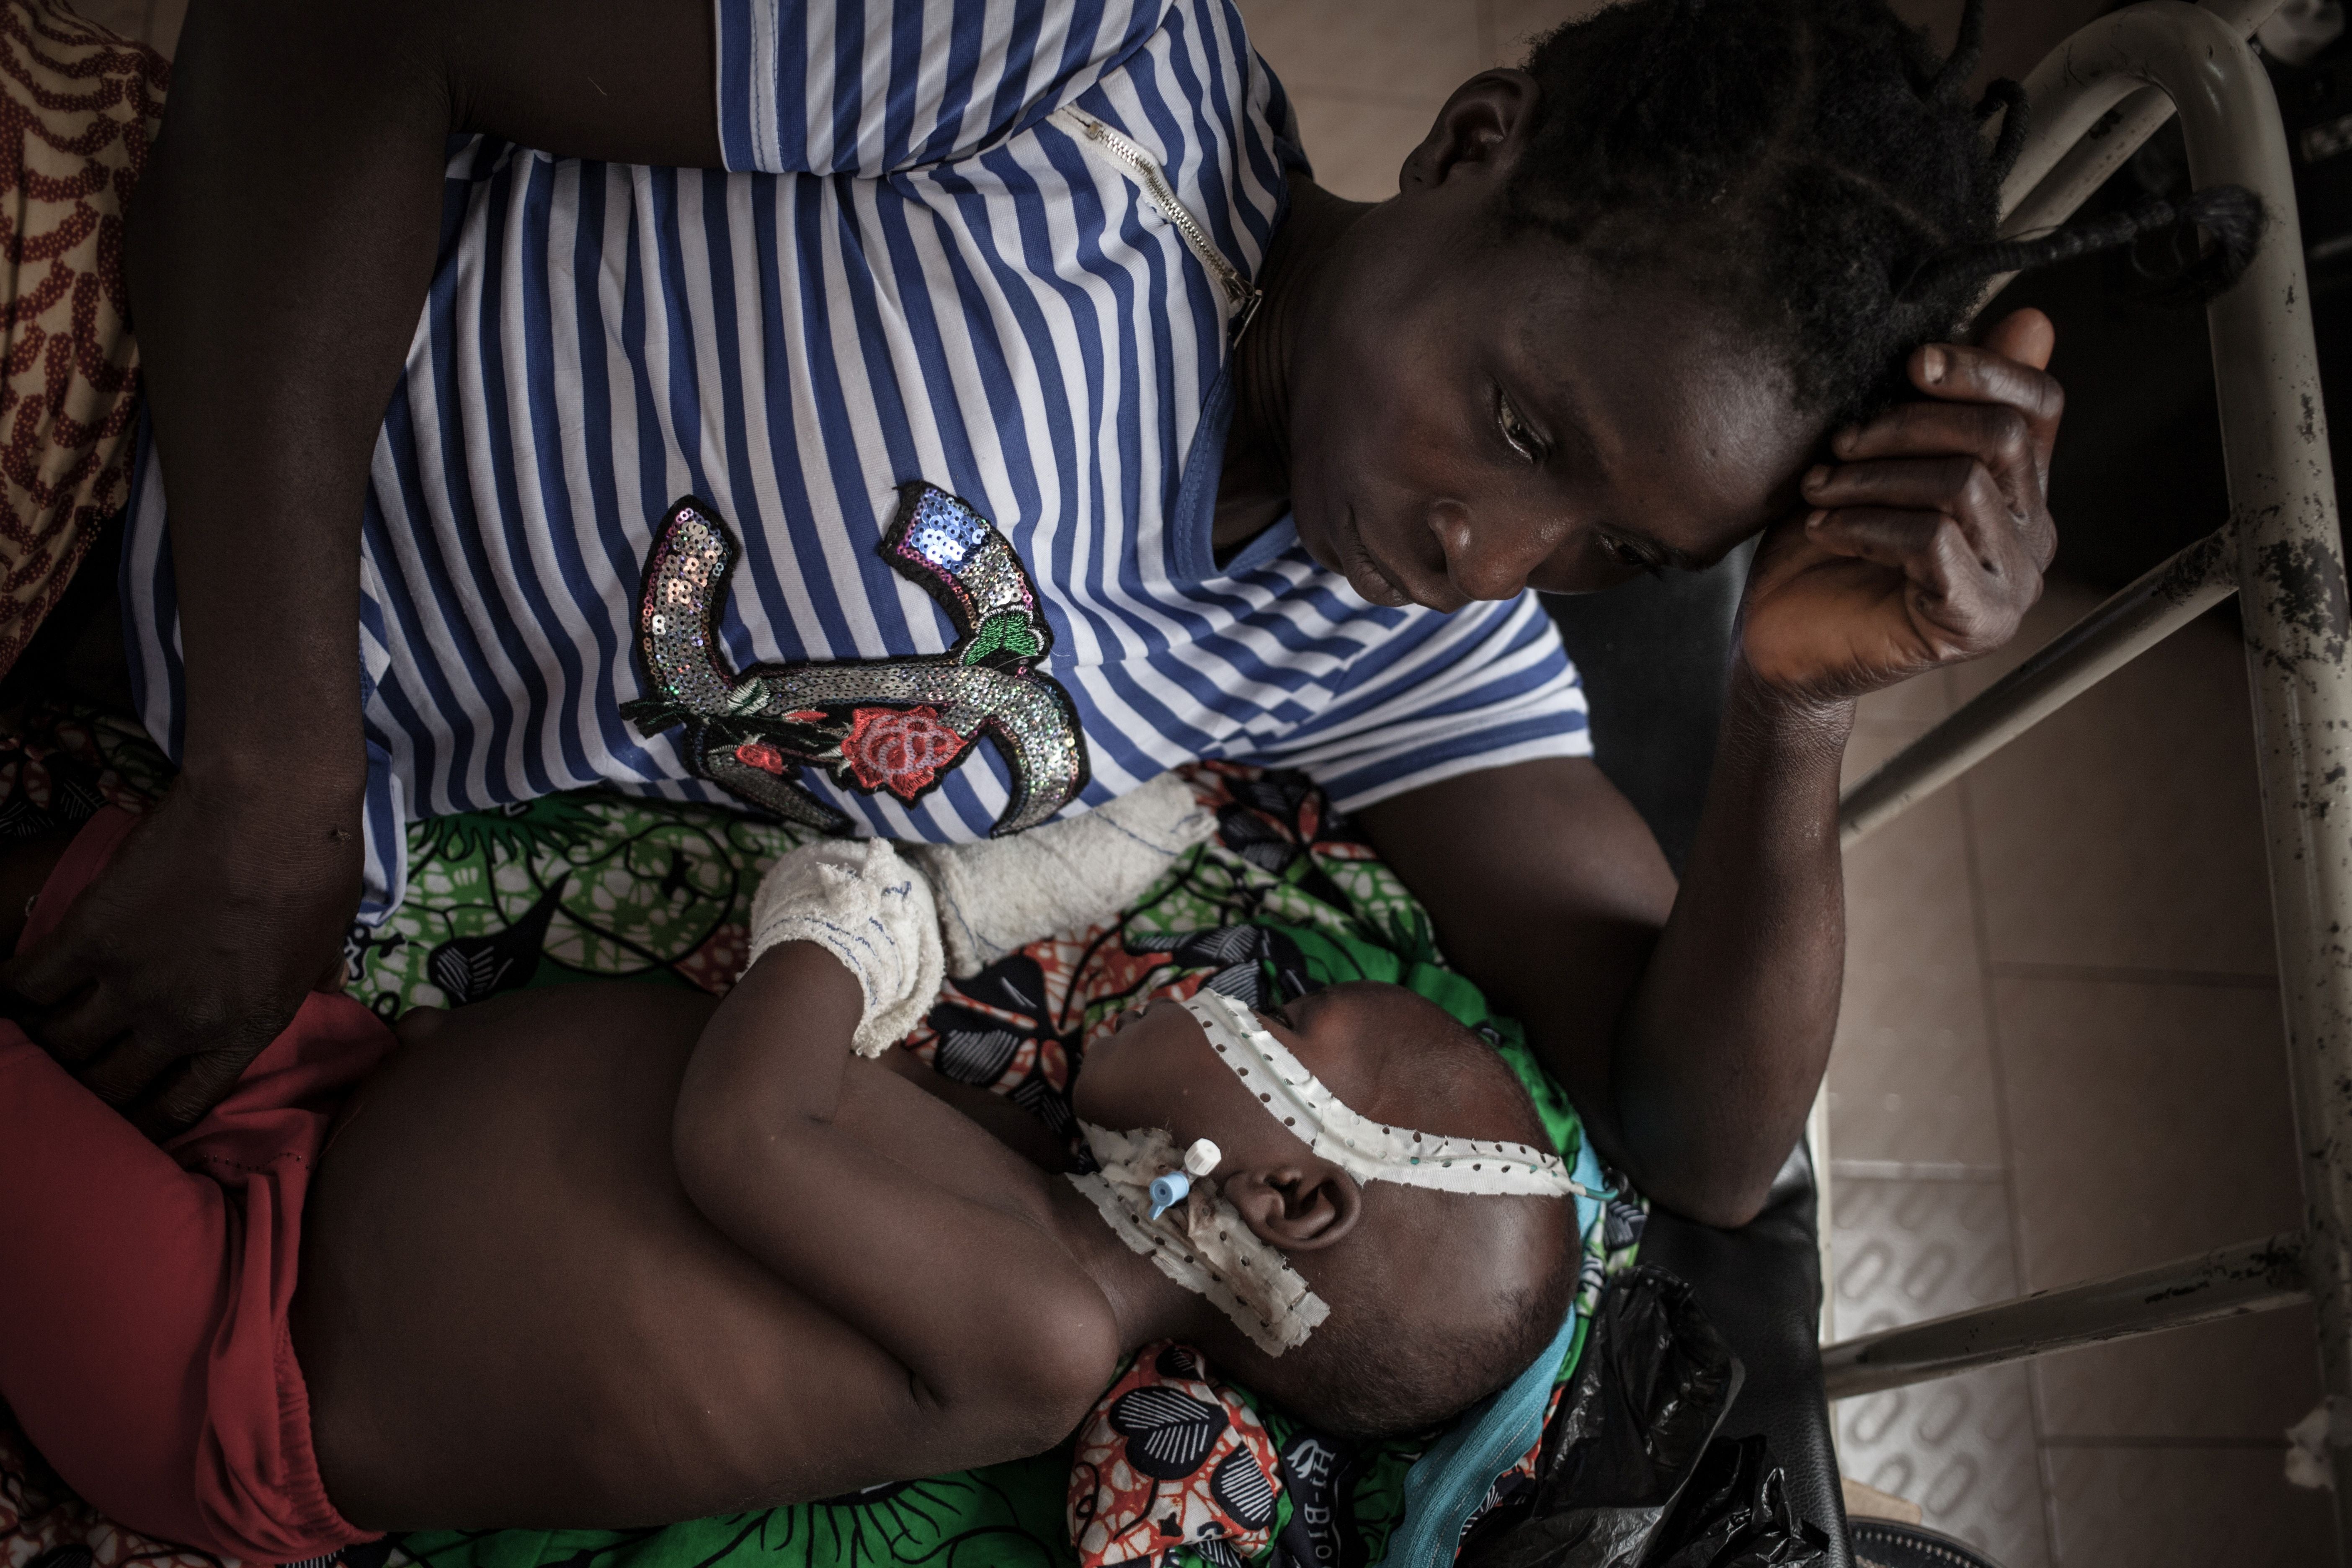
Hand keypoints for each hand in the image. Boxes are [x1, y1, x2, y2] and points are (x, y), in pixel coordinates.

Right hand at [2, 765, 363, 1136]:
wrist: (271, 807)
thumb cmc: (315, 868)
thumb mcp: (328, 941)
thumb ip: (313, 978)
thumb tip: (327, 988)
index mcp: (243, 1032)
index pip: (177, 1110)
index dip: (144, 1117)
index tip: (127, 1110)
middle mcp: (179, 1023)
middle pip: (108, 1087)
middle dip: (88, 1085)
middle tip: (76, 1067)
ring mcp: (130, 983)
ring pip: (60, 1043)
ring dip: (46, 1041)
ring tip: (39, 1031)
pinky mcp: (90, 937)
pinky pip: (27, 984)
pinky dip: (11, 990)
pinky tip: (10, 988)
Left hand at [1740, 309, 2062, 705]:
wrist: (1781, 641)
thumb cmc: (1825, 548)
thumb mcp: (1876, 458)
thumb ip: (1942, 400)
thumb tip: (2031, 319)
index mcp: (2018, 488)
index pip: (2040, 403)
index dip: (1983, 368)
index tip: (1913, 361)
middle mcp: (2033, 536)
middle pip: (2000, 436)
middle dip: (1909, 423)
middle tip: (1841, 443)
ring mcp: (2013, 585)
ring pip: (1961, 484)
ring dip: (1873, 478)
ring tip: (1819, 490)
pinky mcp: (1976, 622)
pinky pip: (1932, 541)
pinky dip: (1867, 525)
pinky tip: (1825, 529)